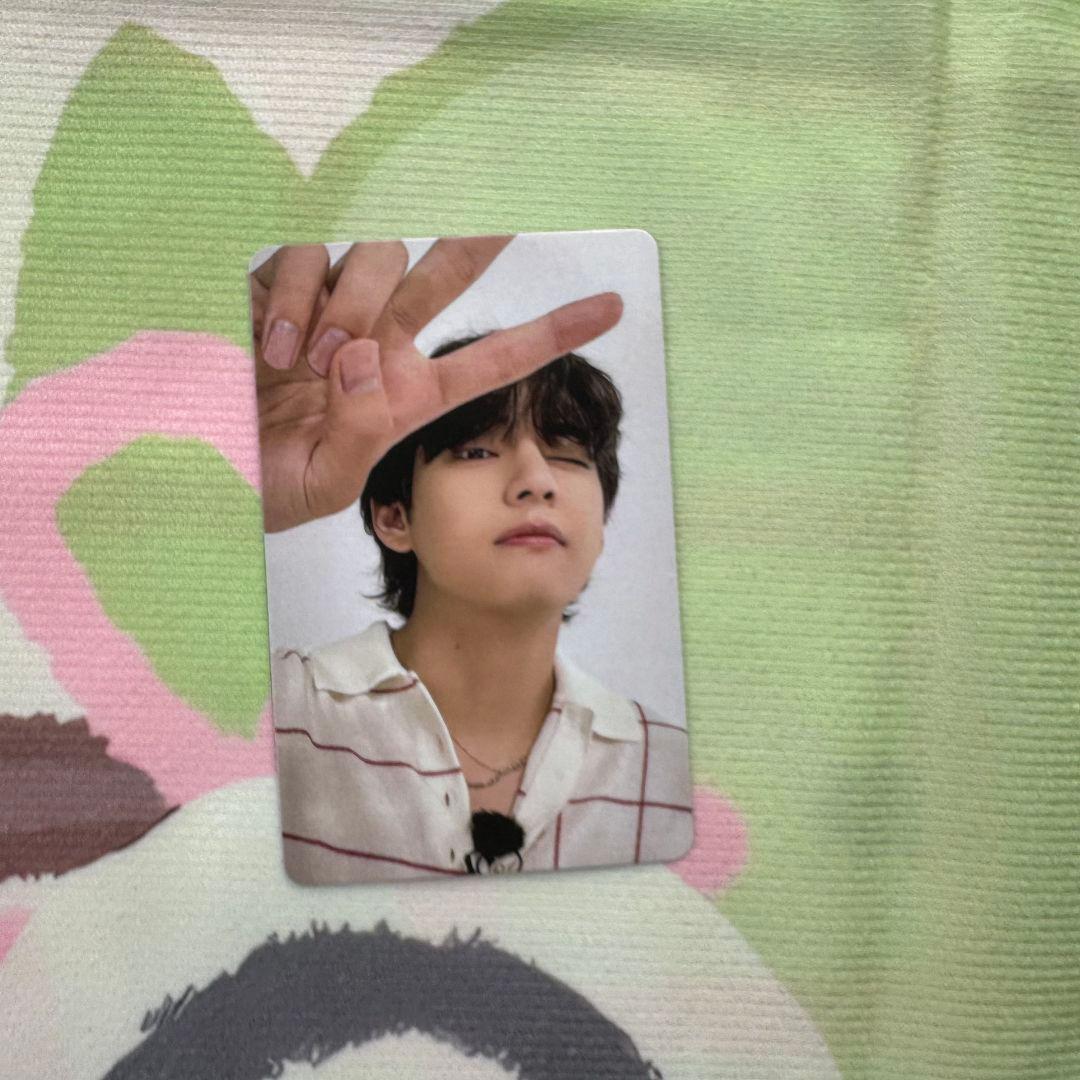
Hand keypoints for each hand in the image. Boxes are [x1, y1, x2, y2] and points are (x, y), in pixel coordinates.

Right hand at [250, 237, 622, 532]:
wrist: (198, 469)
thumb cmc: (270, 487)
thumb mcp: (329, 482)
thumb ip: (363, 430)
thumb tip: (368, 355)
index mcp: (408, 396)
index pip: (492, 359)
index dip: (550, 331)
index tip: (611, 307)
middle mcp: (379, 346)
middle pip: (441, 276)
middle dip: (475, 244)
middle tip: (506, 216)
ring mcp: (331, 312)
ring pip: (374, 259)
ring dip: (347, 303)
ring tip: (307, 363)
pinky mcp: (279, 287)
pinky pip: (304, 255)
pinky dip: (292, 295)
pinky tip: (269, 344)